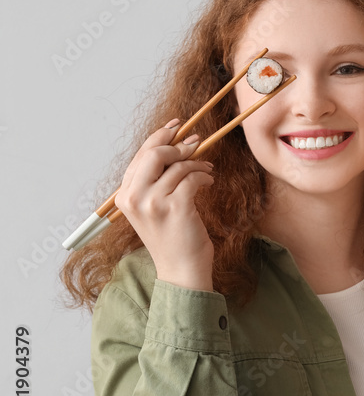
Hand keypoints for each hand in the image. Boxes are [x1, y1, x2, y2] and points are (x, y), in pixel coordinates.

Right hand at [115, 119, 215, 290]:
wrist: (180, 269)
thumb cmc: (172, 237)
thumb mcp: (154, 208)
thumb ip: (156, 181)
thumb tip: (178, 145)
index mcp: (124, 196)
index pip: (139, 156)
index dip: (159, 137)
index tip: (176, 126)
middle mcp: (133, 197)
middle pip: (154, 154)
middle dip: (178, 145)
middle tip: (196, 143)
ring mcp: (153, 203)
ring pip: (177, 165)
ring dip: (197, 163)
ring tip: (206, 169)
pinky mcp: (175, 207)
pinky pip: (192, 177)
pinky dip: (203, 175)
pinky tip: (208, 180)